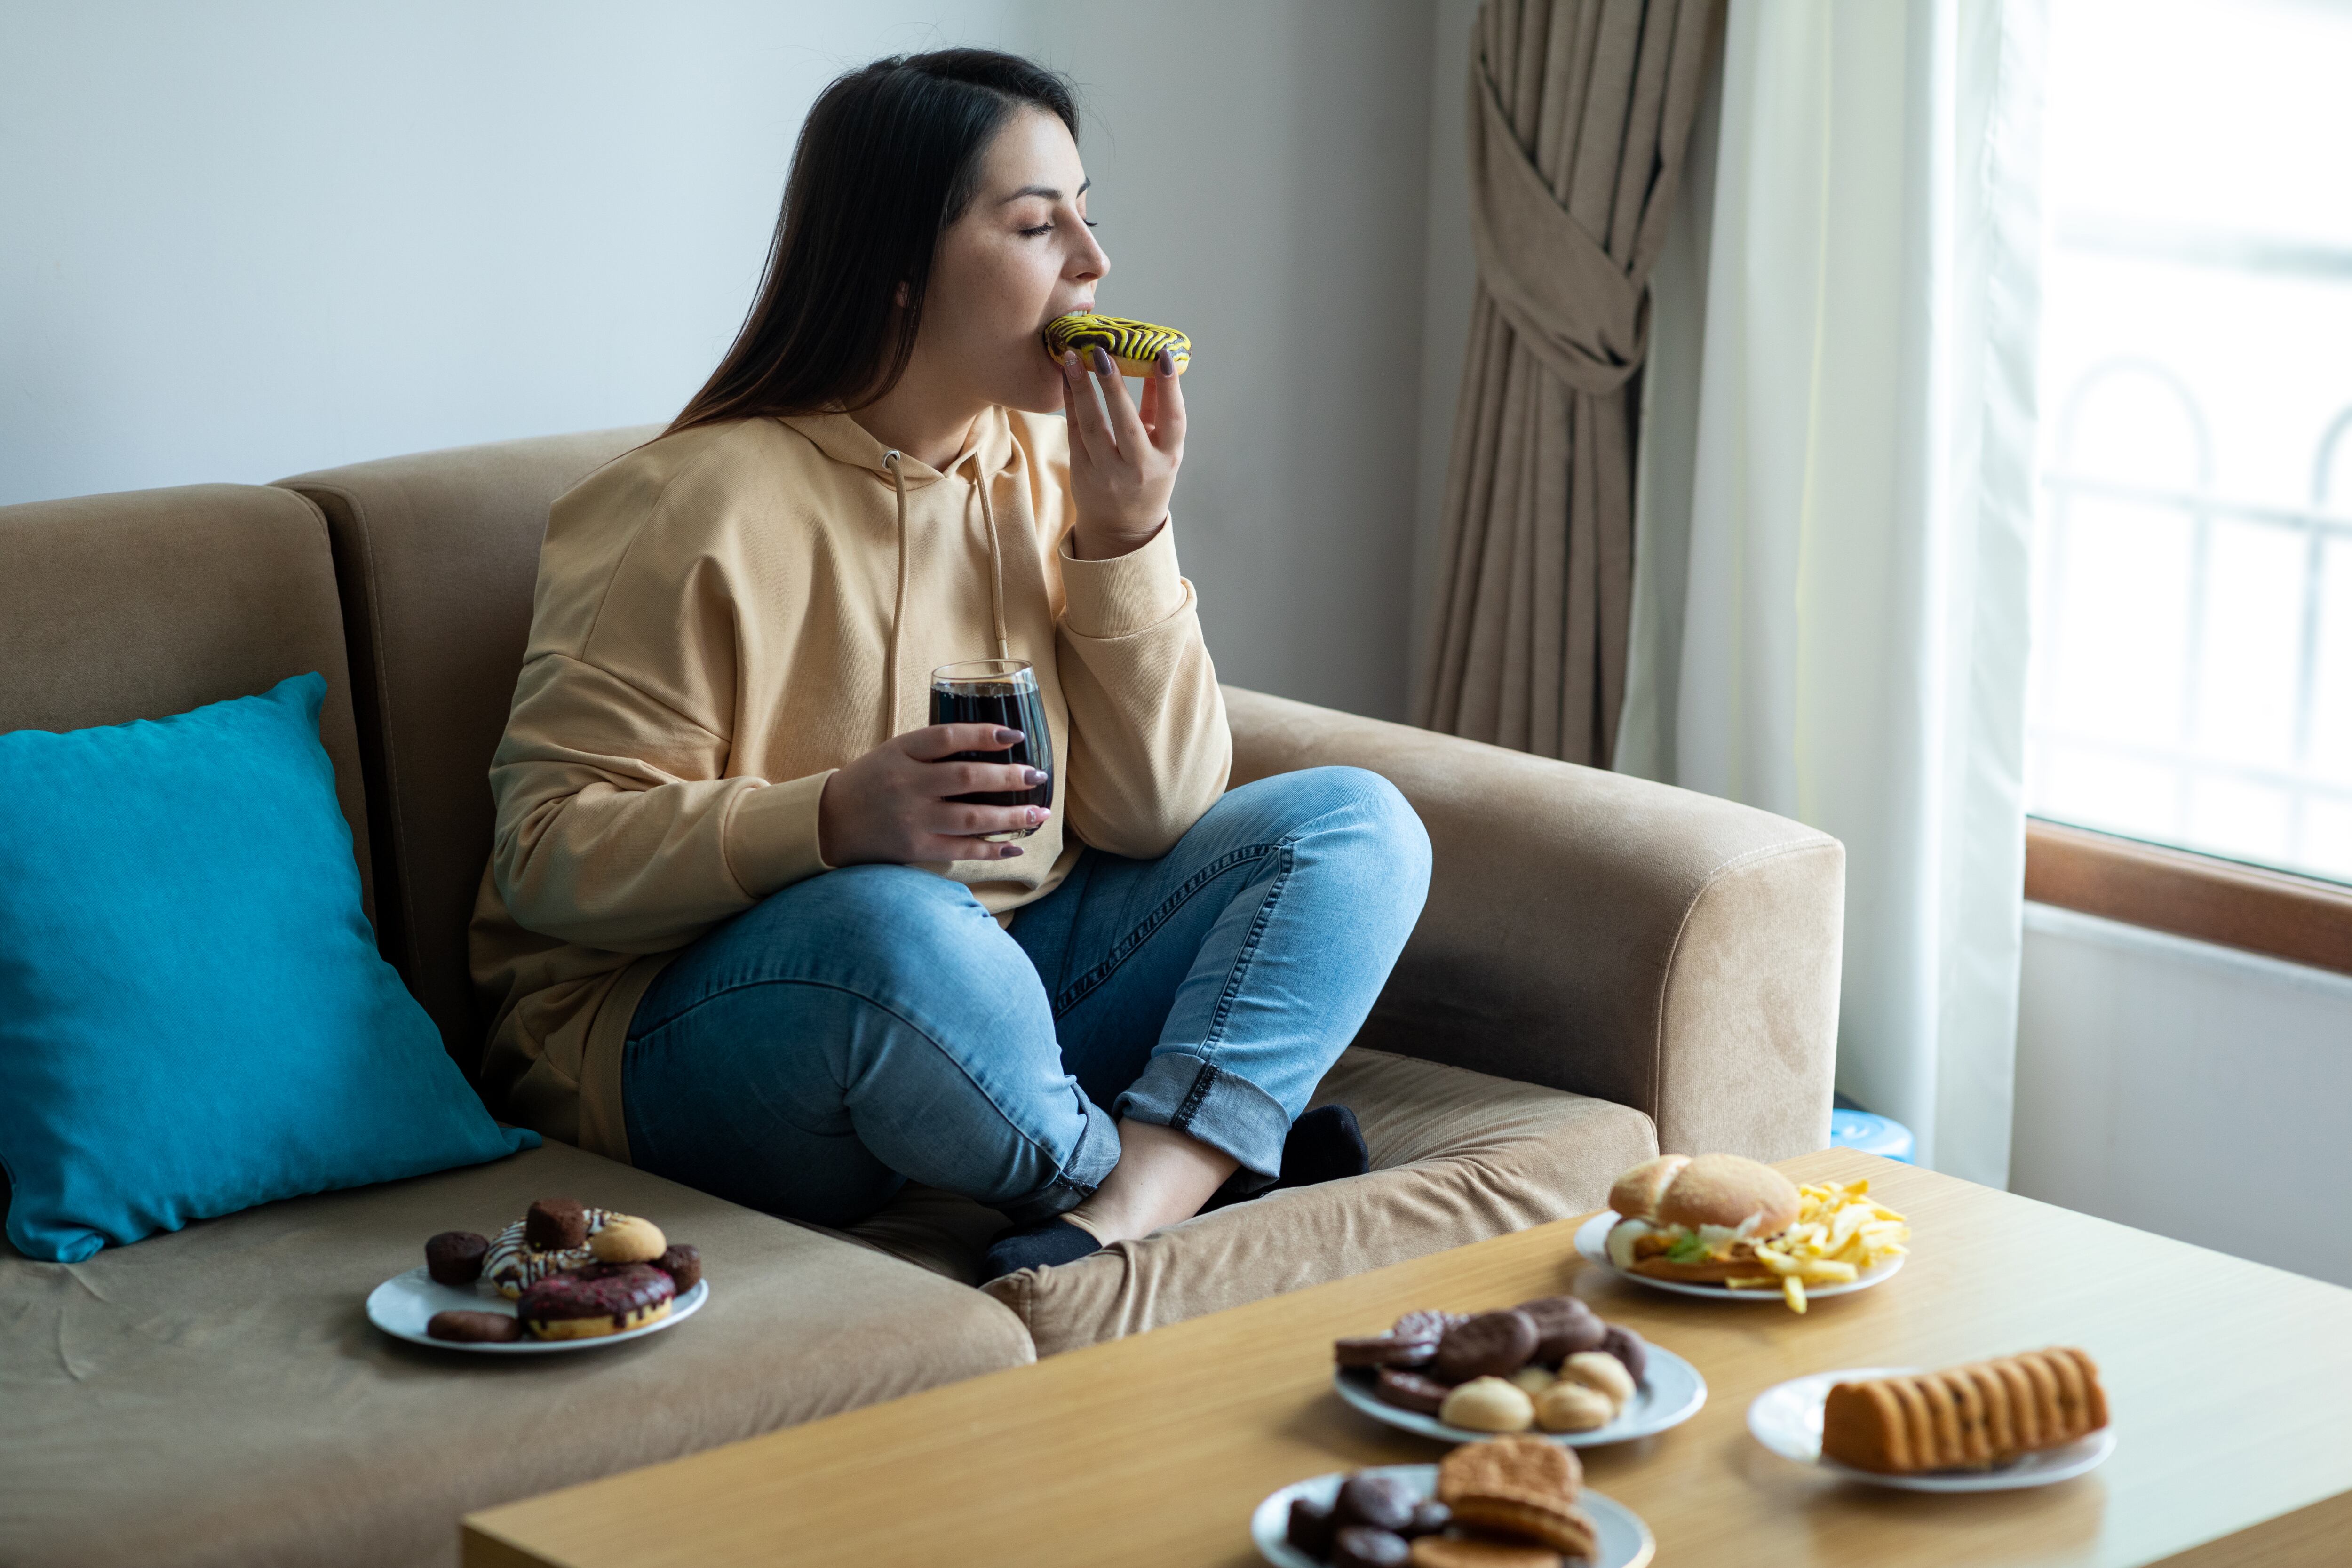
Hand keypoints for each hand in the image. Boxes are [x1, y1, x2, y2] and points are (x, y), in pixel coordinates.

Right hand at [816, 725, 1049, 865]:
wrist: (830, 822)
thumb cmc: (871, 782)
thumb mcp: (894, 752)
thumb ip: (932, 748)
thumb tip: (991, 746)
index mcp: (901, 751)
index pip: (947, 737)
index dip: (984, 734)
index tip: (1015, 736)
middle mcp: (908, 784)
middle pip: (967, 778)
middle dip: (1009, 778)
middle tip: (1037, 776)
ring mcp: (912, 818)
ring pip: (972, 818)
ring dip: (1011, 817)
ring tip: (1039, 814)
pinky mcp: (915, 848)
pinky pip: (962, 850)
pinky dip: (992, 849)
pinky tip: (1015, 846)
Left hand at [1061, 344, 1184, 559]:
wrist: (1123, 527)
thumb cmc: (1147, 476)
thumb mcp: (1162, 447)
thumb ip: (1158, 407)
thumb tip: (1155, 362)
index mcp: (1168, 458)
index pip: (1174, 419)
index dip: (1170, 387)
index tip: (1161, 354)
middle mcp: (1141, 468)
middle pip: (1127, 423)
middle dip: (1114, 385)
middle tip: (1101, 350)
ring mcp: (1109, 474)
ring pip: (1093, 426)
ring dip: (1082, 389)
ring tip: (1072, 358)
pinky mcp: (1083, 474)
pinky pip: (1074, 433)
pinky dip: (1070, 404)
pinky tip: (1067, 380)